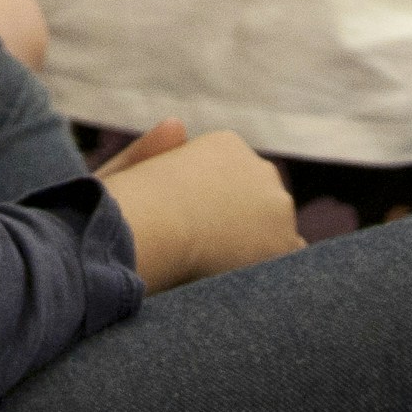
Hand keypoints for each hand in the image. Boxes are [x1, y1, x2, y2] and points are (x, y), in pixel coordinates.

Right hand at [97, 122, 300, 289]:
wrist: (143, 229)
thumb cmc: (121, 206)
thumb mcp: (129, 170)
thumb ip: (153, 150)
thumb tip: (178, 125)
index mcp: (225, 145)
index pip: (235, 182)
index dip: (214, 212)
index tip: (192, 232)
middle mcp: (259, 167)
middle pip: (261, 203)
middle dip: (243, 227)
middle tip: (208, 257)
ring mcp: (276, 204)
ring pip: (277, 232)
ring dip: (258, 250)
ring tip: (221, 274)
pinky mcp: (284, 241)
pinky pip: (289, 261)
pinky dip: (270, 273)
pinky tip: (242, 286)